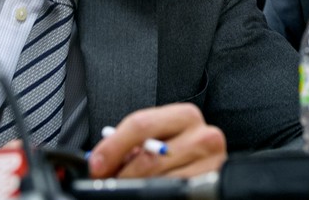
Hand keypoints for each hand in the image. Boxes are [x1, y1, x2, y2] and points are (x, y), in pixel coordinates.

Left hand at [87, 103, 226, 178]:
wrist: (206, 171)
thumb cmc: (179, 154)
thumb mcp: (158, 141)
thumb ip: (134, 144)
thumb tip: (100, 161)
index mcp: (185, 115)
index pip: (142, 124)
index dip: (113, 147)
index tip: (96, 164)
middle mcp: (203, 134)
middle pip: (149, 157)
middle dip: (123, 174)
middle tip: (109, 182)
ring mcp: (211, 161)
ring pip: (160, 179)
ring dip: (139, 187)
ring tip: (132, 186)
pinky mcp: (212, 182)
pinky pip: (175, 191)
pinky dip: (158, 194)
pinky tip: (153, 191)